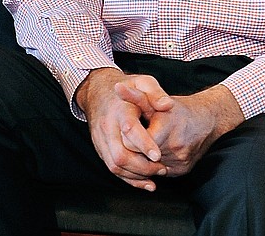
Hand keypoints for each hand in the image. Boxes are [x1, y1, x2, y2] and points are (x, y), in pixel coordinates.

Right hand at [75, 68, 172, 190]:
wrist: (98, 91)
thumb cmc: (126, 87)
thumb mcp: (143, 82)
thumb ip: (156, 93)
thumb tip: (167, 105)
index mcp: (119, 110)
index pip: (129, 129)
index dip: (143, 144)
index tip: (158, 155)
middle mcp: (107, 126)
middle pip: (120, 155)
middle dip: (143, 166)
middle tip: (161, 167)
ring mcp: (101, 139)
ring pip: (115, 166)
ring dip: (137, 175)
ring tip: (156, 174)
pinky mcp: (100, 148)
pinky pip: (112, 168)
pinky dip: (129, 179)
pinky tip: (145, 182)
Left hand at [118, 84, 244, 176]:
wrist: (207, 120)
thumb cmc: (177, 108)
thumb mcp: (155, 98)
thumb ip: (135, 96)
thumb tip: (116, 87)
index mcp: (165, 126)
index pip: (132, 144)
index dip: (127, 138)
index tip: (128, 132)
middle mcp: (174, 146)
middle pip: (140, 157)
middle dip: (136, 150)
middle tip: (136, 140)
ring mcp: (180, 160)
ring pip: (150, 167)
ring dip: (145, 159)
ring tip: (147, 145)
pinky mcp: (183, 170)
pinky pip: (161, 173)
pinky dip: (156, 165)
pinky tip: (158, 152)